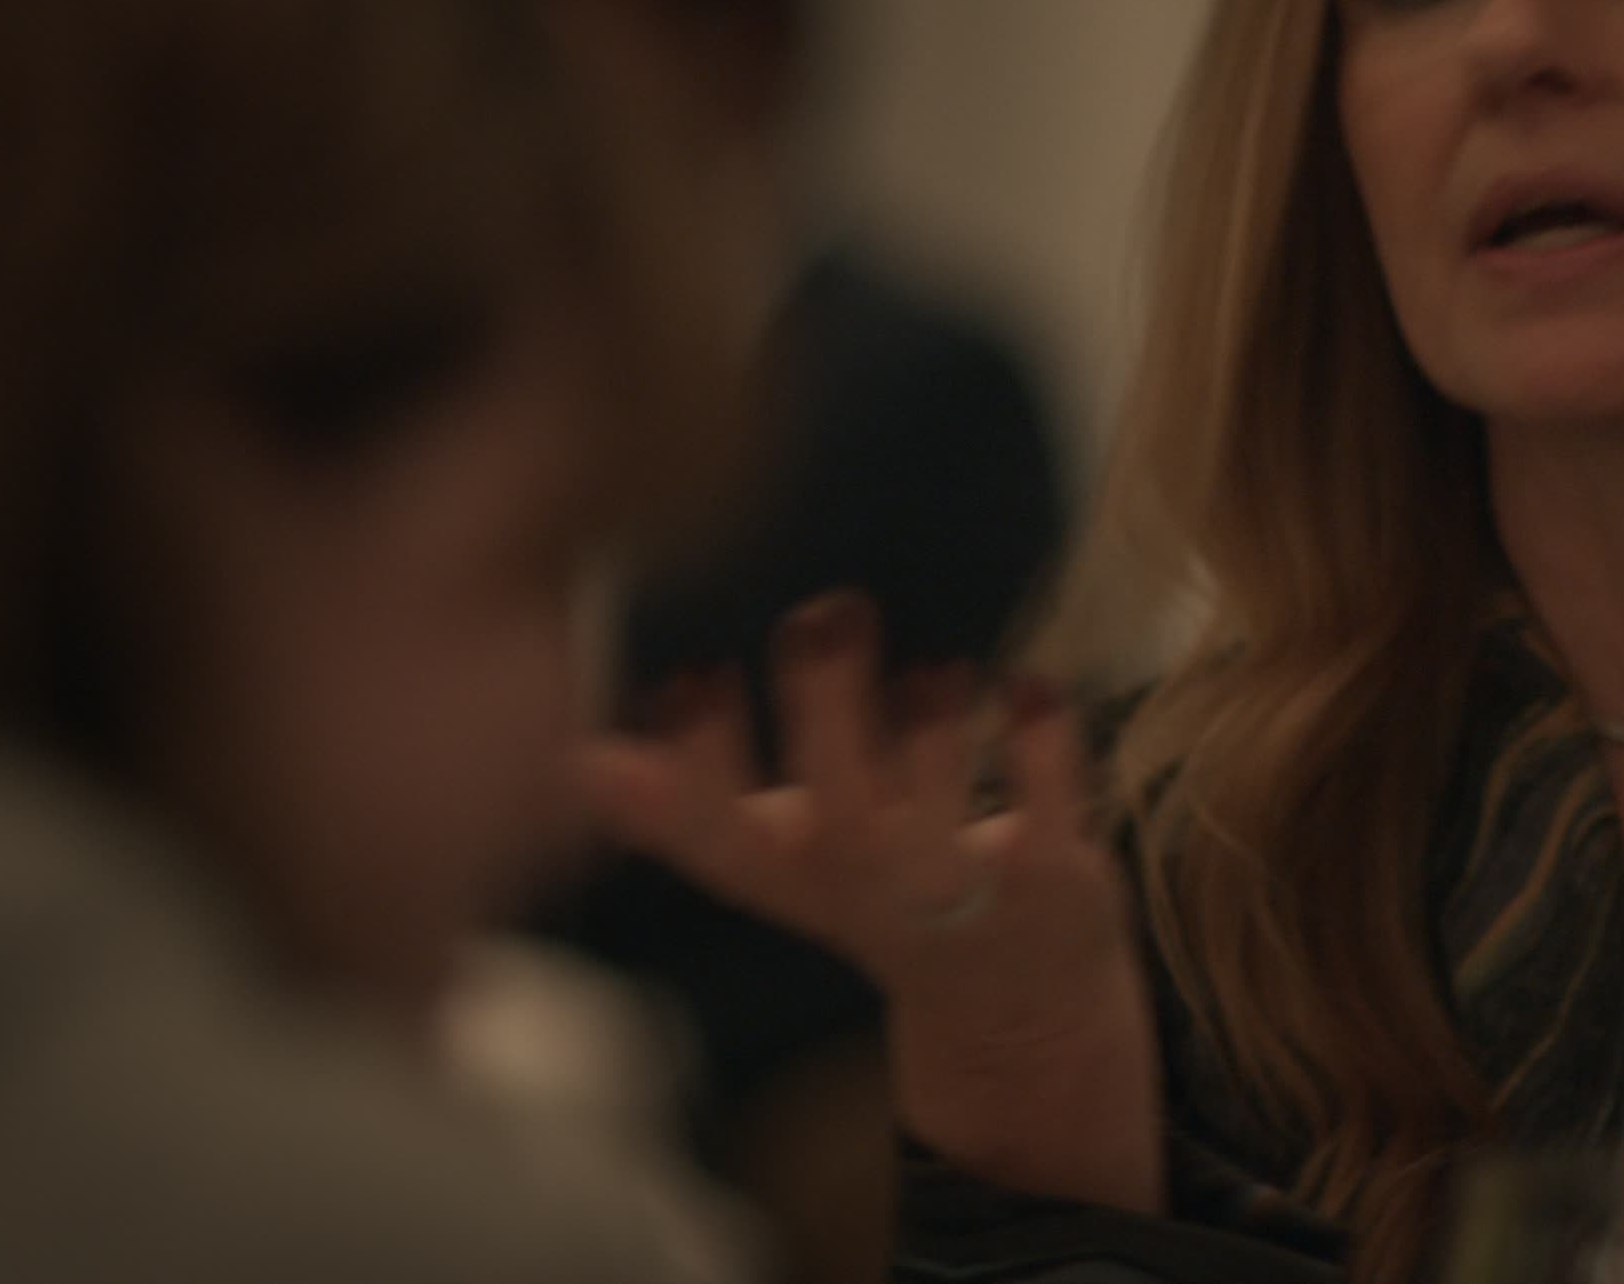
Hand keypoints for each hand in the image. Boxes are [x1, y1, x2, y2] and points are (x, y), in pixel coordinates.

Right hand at [580, 592, 1163, 1213]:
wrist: (1015, 1007)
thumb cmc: (874, 892)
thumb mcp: (770, 863)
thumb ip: (678, 808)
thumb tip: (569, 757)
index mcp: (790, 870)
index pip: (725, 829)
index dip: (702, 760)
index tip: (693, 672)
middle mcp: (870, 882)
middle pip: (842, 814)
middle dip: (829, 716)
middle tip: (820, 616)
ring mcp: (965, 883)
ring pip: (947, 813)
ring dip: (937, 732)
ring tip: (930, 664)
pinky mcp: (1054, 870)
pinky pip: (1053, 805)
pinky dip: (1045, 744)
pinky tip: (1030, 685)